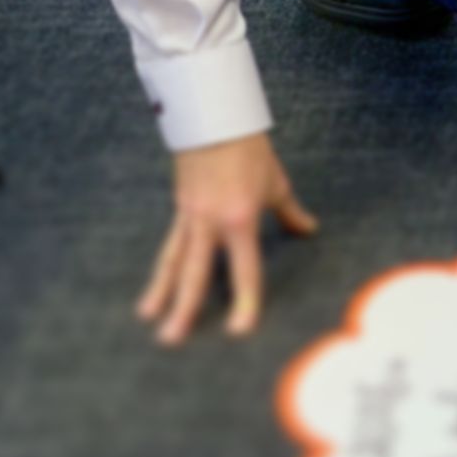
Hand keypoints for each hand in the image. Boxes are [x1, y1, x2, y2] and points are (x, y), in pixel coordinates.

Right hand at [137, 132, 317, 344]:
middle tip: (171, 340)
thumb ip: (290, 213)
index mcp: (238, 219)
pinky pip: (171, 243)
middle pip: (195, 273)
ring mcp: (190, 215)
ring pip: (173, 261)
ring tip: (147, 317)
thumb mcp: (275, 184)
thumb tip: (309, 230)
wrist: (214, 117)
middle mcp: (209, 223)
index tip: (239, 330)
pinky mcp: (180, 207)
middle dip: (183, 308)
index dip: (244, 301)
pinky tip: (154, 287)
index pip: (244, 270)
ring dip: (160, 291)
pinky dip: (164, 267)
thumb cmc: (250, 149)